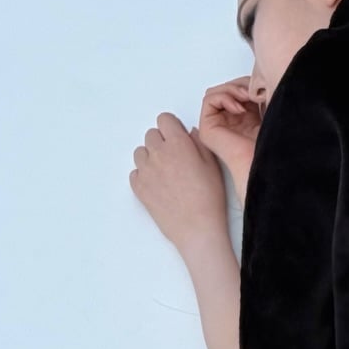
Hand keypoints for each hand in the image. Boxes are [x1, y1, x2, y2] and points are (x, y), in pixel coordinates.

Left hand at [130, 114, 228, 254]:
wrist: (197, 229)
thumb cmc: (209, 199)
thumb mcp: (213, 165)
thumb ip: (200, 143)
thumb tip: (190, 133)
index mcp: (178, 144)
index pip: (164, 119)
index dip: (172, 128)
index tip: (178, 138)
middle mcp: (158, 153)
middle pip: (151, 135)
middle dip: (162, 142)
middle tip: (175, 158)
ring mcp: (145, 171)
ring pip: (140, 152)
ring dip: (151, 157)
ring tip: (166, 172)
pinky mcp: (138, 187)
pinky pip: (135, 172)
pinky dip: (144, 175)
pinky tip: (158, 185)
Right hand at [195, 79, 263, 193]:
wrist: (268, 162)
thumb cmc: (271, 141)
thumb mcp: (267, 110)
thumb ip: (258, 94)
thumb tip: (255, 77)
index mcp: (243, 119)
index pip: (237, 90)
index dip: (247, 84)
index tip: (261, 89)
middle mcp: (228, 122)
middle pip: (225, 89)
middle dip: (240, 85)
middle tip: (253, 93)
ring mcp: (216, 126)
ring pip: (216, 92)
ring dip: (232, 89)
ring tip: (247, 98)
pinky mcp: (208, 129)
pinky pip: (209, 100)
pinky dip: (224, 97)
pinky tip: (240, 108)